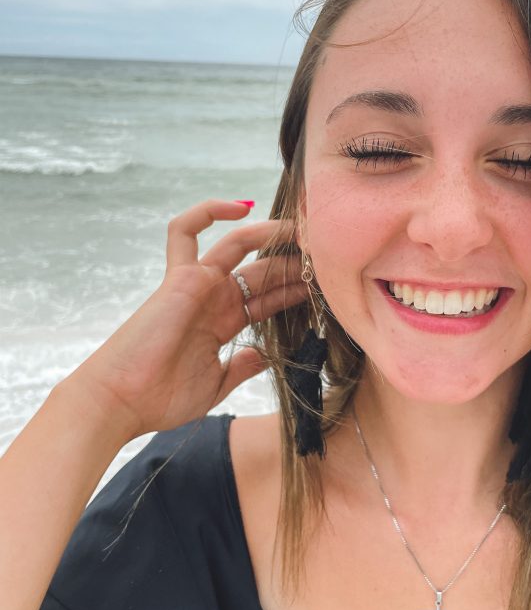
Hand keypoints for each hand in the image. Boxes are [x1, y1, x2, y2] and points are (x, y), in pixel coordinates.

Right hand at [65, 199, 307, 437]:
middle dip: (295, 262)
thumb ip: (241, 368)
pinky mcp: (180, 278)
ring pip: (239, 244)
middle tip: (328, 252)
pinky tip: (242, 206)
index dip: (296, 289)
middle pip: (262, 270)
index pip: (267, 298)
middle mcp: (212, 298)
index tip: (328, 285)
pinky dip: (208, 211)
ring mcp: (196, 285)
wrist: (122, 403)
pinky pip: (186, 230)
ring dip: (272, 233)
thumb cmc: (161, 399)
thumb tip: (264, 355)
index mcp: (221, 323)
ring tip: (305, 227)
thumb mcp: (216, 385)